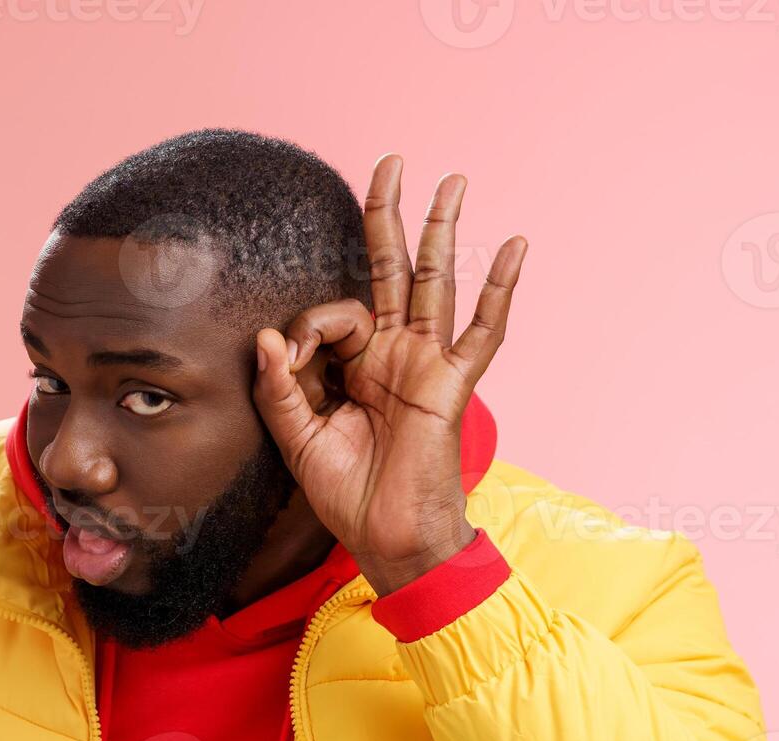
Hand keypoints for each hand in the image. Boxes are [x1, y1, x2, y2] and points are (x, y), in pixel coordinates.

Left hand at [251, 155, 526, 594]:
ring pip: (436, 283)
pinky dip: (498, 290)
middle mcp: (393, 354)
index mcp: (356, 364)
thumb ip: (278, 387)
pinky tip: (512, 248)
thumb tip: (266, 334)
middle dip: (389, 215)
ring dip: (443, 231)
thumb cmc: (347, 495)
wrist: (388, 541)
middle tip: (392, 160)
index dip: (306, 326)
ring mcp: (425, 364)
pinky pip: (482, 333)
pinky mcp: (451, 385)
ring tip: (454, 181)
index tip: (286, 356)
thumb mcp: (296, 438)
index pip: (332, 313)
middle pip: (392, 268)